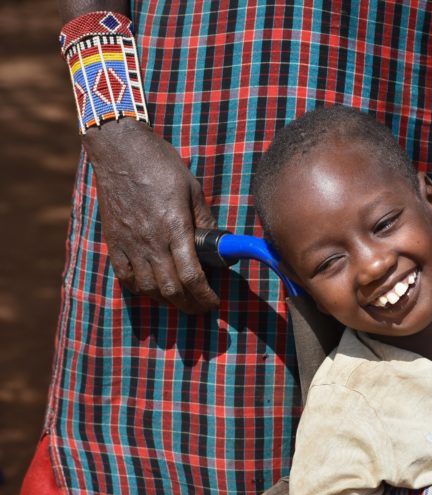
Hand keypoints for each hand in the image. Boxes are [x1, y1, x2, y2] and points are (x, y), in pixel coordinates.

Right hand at [82, 119, 219, 313]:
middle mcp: (151, 240)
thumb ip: (205, 221)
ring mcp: (128, 243)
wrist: (120, 150)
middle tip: (202, 307)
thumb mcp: (193, 190)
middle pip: (170, 289)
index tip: (214, 302)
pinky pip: (124, 276)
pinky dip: (139, 289)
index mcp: (175, 228)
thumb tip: (220, 246)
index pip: (191, 276)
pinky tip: (151, 287)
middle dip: (189, 305)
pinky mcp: (112, 240)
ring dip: (166, 299)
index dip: (205, 296)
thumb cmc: (161, 165)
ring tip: (180, 298)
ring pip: (147, 288)